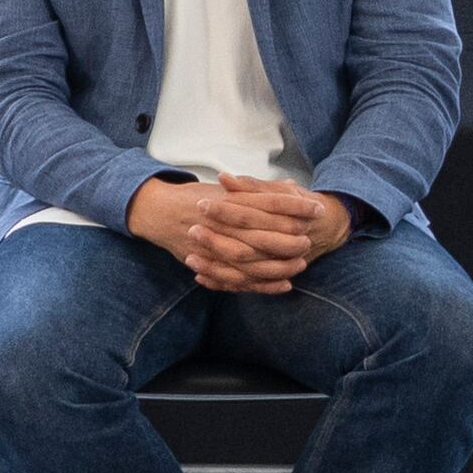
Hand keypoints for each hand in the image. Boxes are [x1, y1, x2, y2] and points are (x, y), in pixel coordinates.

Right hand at [130, 175, 342, 295]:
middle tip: (310, 240)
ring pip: (251, 259)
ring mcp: (211, 245)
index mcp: (227, 199)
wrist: (156, 211)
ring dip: (279, 264)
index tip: (316, 208)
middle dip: (289, 239)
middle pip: (262, 234)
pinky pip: (237, 278)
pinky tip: (283, 284)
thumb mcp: (225, 188)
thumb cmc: (194, 198)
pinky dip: (261, 284)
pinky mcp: (206, 263)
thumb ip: (258, 190)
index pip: (268, 202)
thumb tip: (291, 188)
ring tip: (300, 263)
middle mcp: (220, 222)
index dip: (294, 207)